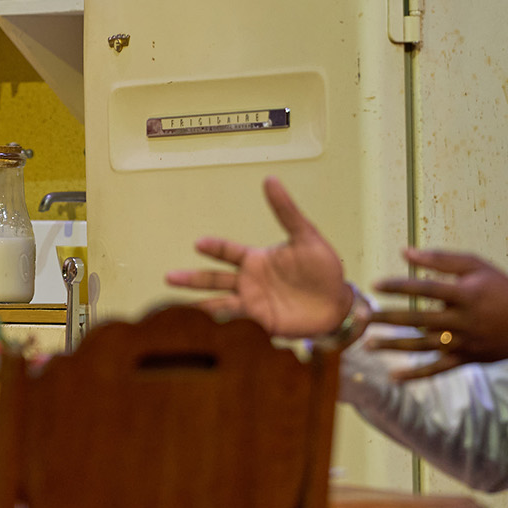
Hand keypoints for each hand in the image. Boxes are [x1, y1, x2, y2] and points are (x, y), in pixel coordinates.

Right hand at [164, 177, 357, 339]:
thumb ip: (286, 211)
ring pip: (219, 304)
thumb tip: (270, 179)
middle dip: (191, 280)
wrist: (338, 303)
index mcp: (256, 260)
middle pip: (213, 280)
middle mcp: (249, 282)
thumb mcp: (306, 236)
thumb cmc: (323, 268)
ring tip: (178, 310)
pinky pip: (239, 325)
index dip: (214, 247)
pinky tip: (208, 328)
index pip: (228, 251)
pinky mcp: (262, 325)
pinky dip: (223, 325)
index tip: (199, 243)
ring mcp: (253, 304)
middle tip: (169, 278)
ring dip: (200, 306)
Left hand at [368, 249, 507, 380]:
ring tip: (367, 344)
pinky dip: (416, 375)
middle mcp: (462, 320)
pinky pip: (437, 370)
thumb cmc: (503, 289)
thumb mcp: (478, 266)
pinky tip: (394, 376)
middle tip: (359, 317)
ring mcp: (463, 342)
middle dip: (386, 318)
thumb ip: (442, 259)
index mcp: (465, 294)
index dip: (400, 287)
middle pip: (418, 319)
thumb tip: (405, 252)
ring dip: (393, 346)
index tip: (375, 285)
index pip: (426, 289)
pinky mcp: (466, 359)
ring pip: (423, 347)